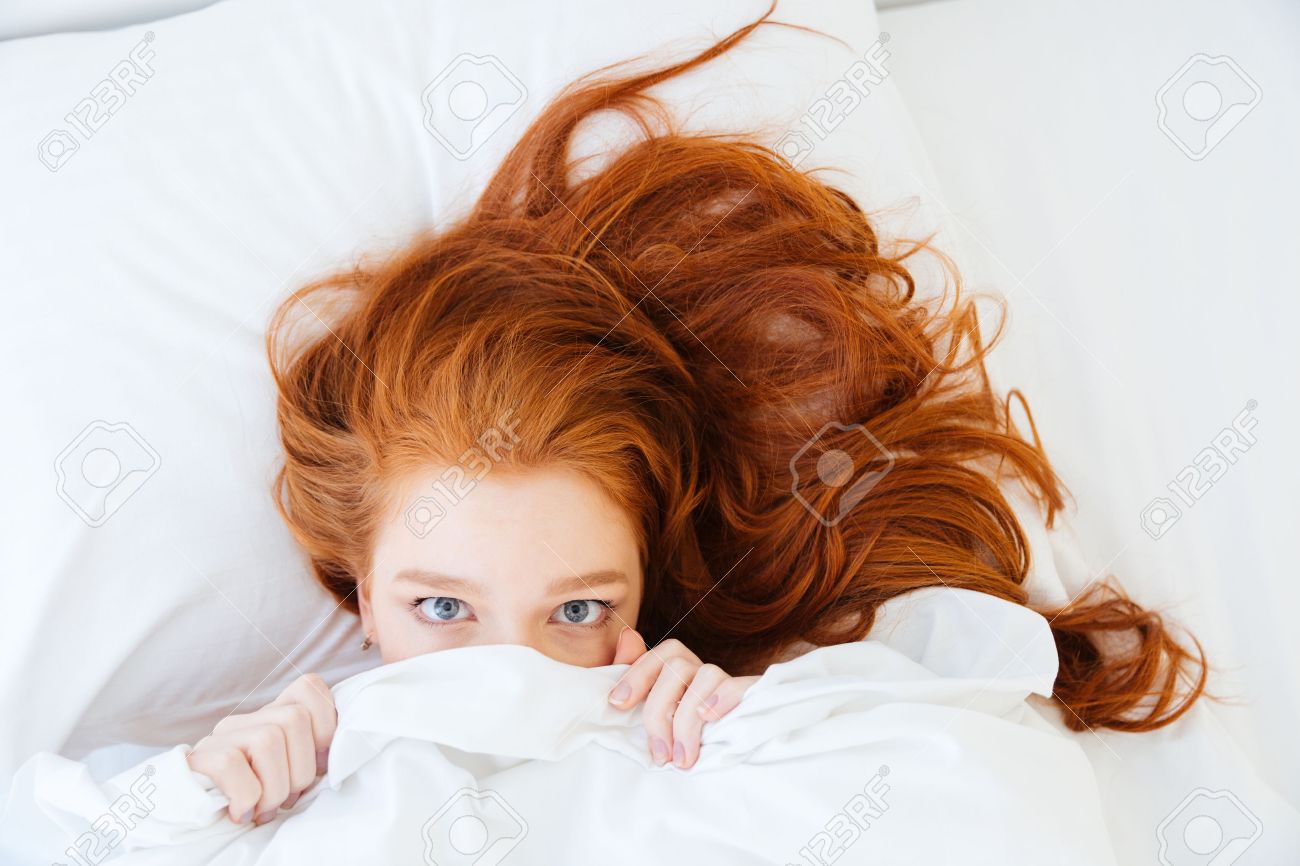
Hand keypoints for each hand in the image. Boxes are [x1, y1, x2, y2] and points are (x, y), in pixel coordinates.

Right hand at [186, 672, 336, 824]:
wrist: (191, 818)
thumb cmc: (255, 801)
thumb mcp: (290, 775)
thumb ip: (311, 757)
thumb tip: (338, 758)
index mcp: (273, 717)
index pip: (309, 687)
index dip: (325, 726)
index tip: (318, 764)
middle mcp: (246, 719)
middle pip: (294, 719)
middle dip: (300, 770)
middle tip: (286, 799)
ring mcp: (220, 736)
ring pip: (268, 739)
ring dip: (274, 787)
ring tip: (264, 808)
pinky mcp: (197, 759)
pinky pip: (232, 764)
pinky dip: (246, 795)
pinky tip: (242, 812)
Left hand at [607, 628, 759, 769]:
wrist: (744, 757)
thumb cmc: (690, 738)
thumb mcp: (660, 713)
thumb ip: (639, 677)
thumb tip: (627, 634)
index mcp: (682, 672)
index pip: (661, 654)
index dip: (637, 673)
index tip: (618, 703)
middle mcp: (704, 671)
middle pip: (676, 667)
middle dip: (658, 711)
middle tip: (659, 754)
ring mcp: (730, 683)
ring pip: (705, 674)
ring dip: (686, 719)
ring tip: (682, 759)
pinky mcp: (755, 696)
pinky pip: (736, 686)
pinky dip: (721, 699)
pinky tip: (708, 720)